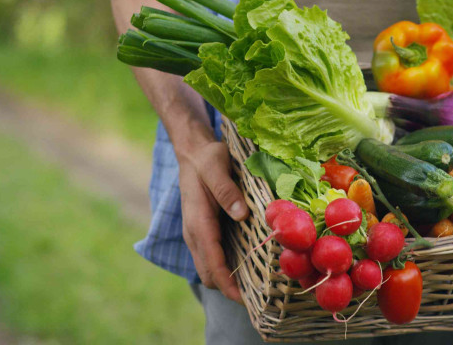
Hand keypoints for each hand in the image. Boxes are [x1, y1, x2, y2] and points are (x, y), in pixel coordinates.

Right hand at [178, 140, 248, 303]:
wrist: (192, 152)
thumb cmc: (206, 158)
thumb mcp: (216, 166)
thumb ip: (226, 190)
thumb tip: (240, 214)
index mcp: (198, 222)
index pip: (211, 263)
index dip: (228, 285)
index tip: (246, 300)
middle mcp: (194, 233)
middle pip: (208, 274)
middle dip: (229, 289)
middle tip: (259, 297)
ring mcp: (196, 234)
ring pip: (208, 269)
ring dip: (227, 281)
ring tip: (256, 287)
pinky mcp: (202, 231)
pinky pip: (212, 257)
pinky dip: (225, 268)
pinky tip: (246, 266)